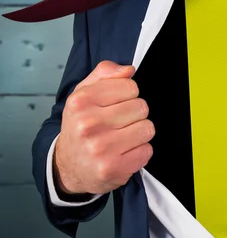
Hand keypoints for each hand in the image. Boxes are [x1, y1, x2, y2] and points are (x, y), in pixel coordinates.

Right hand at [54, 61, 154, 194]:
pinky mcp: (114, 168)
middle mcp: (88, 125)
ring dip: (139, 133)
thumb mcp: (84, 94)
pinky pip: (147, 150)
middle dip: (135, 114)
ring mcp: (101, 148)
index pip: (130, 86)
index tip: (116, 104)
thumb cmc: (80, 126)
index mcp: (81, 101)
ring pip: (148, 128)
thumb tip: (129, 70)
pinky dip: (139, 151)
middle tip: (118, 124)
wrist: (68, 166)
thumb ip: (105, 74)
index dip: (128, 95)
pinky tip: (123, 153)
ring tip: (121, 138)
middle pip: (142, 107)